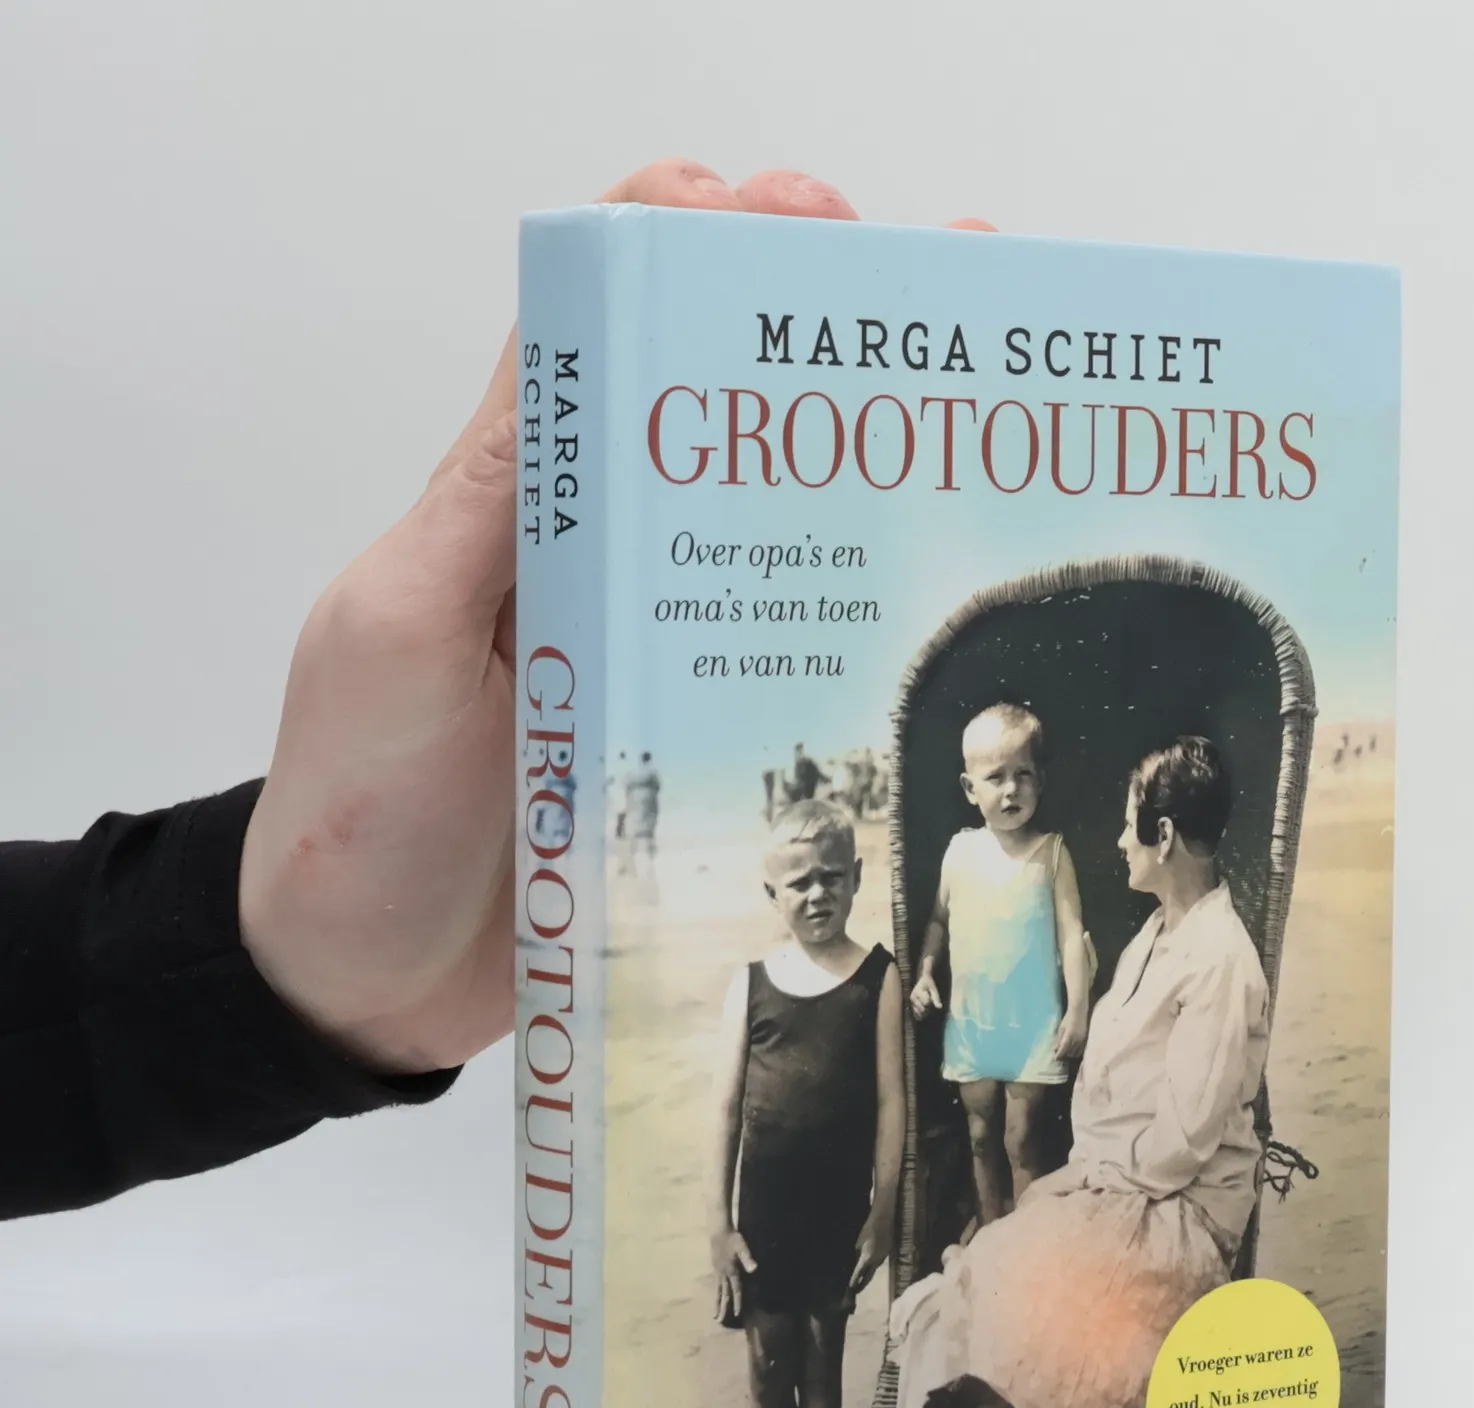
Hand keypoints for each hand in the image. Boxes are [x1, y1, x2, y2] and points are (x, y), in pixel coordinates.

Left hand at [238, 160, 992, 1072]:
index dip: (689, 253)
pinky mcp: (683, 744)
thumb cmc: (360, 807)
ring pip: (761, 533)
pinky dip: (855, 610)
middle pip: (713, 422)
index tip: (797, 220)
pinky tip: (936, 591)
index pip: (604, 342)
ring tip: (974, 413)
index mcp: (512, 511)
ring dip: (860, 462)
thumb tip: (568, 346)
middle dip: (819, 337)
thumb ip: (486, 505)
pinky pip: (774, 661)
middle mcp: (591, 564)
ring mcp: (645, 654)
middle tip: (939, 288)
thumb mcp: (397, 636)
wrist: (363, 982)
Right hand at [711, 1226, 756, 1323]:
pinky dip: (715, 1293)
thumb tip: (754, 1269)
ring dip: (716, 1303)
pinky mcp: (715, 1268)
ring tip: (715, 1314)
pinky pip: (715, 1284)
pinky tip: (716, 1296)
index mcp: (731, 1271)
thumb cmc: (733, 1238)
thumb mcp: (742, 1247)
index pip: (736, 1290)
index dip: (737, 1302)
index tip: (737, 1314)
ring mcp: (717, 1271)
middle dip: (722, 1308)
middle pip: (724, 1294)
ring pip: (717, 1291)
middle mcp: (723, 1274)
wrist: (718, 1230)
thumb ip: (747, 1259)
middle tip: (719, 1321)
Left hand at [846, 1208, 893, 1308]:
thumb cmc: (868, 1230)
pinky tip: (869, 1268)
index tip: (850, 1288)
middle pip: (869, 1277)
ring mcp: (883, 1258)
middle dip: (862, 1284)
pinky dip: (872, 1268)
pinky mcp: (887, 1254)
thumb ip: (857, 1255)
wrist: (883, 1221)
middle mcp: (876, 1261)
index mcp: (867, 1258)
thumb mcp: (858, 1243)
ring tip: (861, 1282)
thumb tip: (855, 1263)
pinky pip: (878, 1264)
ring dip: (868, 1277)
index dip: (854, 1281)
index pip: (859, 1273)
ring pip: (874, 1270)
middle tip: (856, 1291)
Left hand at [1055, 1011, 1089, 1061]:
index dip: (1059, 1055)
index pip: (1063, 1049)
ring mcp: (1082, 1039)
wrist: (1079, 1012)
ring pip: (1076, 1052)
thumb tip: (1054, 1049)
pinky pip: (1082, 1049)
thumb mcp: (1061, 1028)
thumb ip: (1058, 1039)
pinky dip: (1077, 1052)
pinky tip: (1074, 1050)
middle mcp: (1076, 1039)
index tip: (1055, 1058)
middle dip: (1064, 1055)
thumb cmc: (1068, 1019)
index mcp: (1069, 1036)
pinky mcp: (1086, 1039)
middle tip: (1060, 1055)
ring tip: (1067, 1053)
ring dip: (1071, 1054)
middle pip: (1070, 1052)